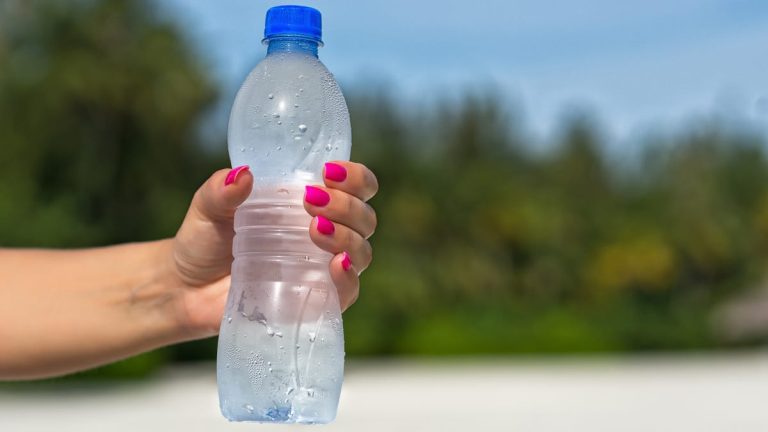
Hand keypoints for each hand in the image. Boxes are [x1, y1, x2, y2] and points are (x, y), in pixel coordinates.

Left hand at [167, 162, 377, 339]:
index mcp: (311, 204)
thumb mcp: (207, 207)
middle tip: (312, 201)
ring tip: (314, 230)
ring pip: (361, 252)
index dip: (355, 178)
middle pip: (364, 218)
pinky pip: (348, 292)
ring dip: (346, 236)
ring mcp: (322, 269)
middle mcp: (327, 234)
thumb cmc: (203, 242)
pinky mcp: (315, 301)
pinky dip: (348, 277)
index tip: (329, 172)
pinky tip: (336, 265)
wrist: (185, 290)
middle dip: (347, 205)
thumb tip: (243, 175)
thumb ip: (221, 190)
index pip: (356, 187)